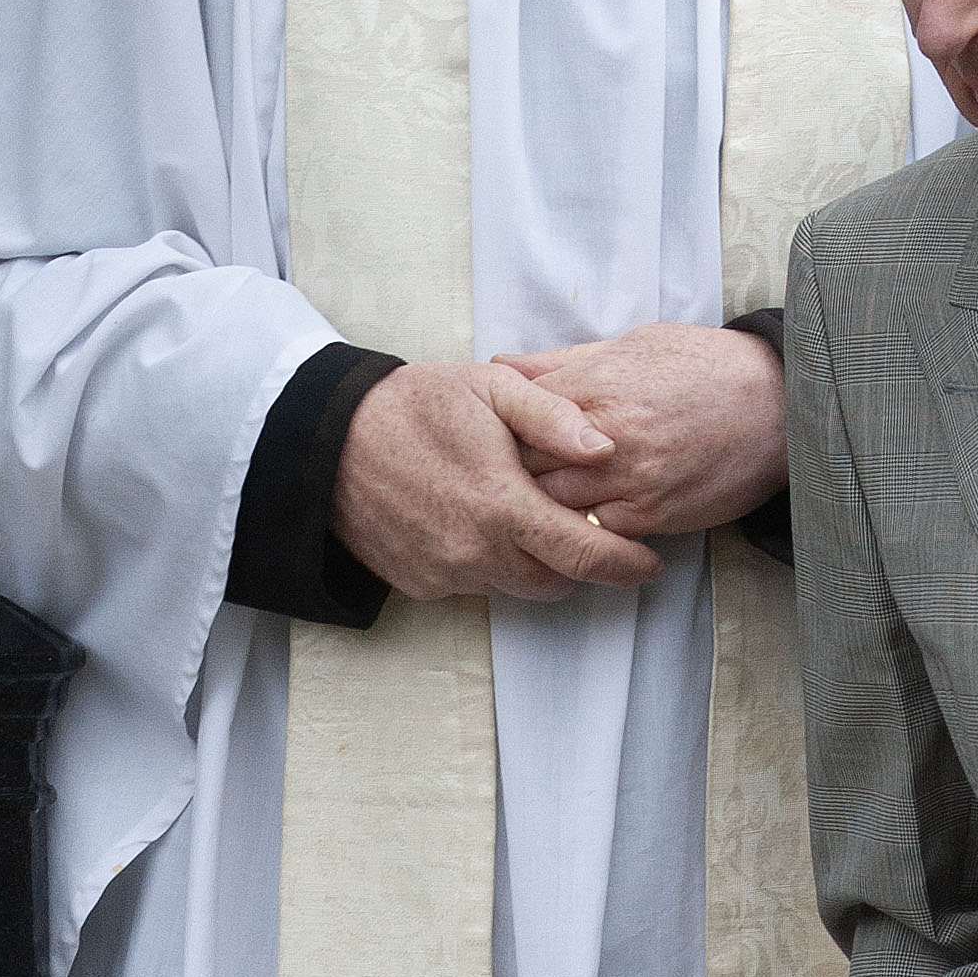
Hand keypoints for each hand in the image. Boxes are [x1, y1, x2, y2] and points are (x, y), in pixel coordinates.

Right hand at [331, 358, 664, 606]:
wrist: (327, 440)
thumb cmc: (416, 404)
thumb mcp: (492, 388)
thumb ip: (555, 417)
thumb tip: (607, 449)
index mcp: (503, 505)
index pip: (587, 554)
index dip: (628, 563)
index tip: (650, 562)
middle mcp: (476, 552)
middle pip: (558, 582)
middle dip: (581, 561)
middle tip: (585, 528)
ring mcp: (446, 573)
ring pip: (518, 589)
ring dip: (534, 563)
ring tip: (527, 518)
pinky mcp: (420, 583)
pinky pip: (475, 586)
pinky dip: (489, 563)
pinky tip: (475, 521)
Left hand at [494, 323, 789, 542]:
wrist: (780, 407)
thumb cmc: (705, 367)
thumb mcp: (632, 345)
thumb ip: (561, 361)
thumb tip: (500, 365)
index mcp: (596, 385)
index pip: (515, 415)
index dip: (499, 429)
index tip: (492, 436)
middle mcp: (608, 436)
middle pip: (525, 465)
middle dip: (510, 470)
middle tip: (500, 475)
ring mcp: (631, 480)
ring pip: (553, 506)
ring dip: (540, 506)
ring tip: (532, 502)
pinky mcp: (653, 517)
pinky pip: (595, 533)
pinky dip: (580, 528)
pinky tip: (577, 519)